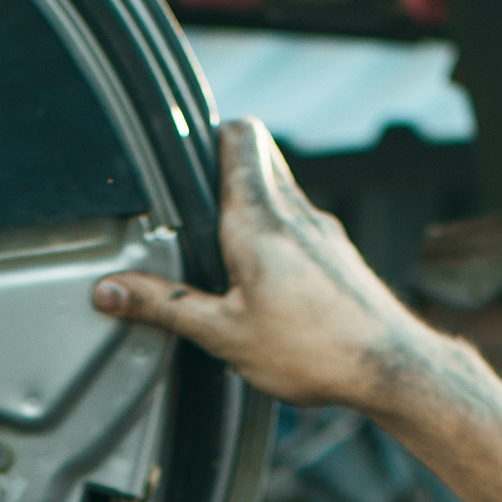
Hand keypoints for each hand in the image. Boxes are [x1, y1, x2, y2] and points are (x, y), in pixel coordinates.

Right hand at [94, 121, 449, 411]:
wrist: (391, 368)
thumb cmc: (315, 352)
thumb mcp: (224, 335)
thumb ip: (165, 307)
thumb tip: (111, 292)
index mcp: (259, 220)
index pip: (239, 137)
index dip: (210, 132)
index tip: (185, 153)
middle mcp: (295, 213)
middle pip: (258, 158)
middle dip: (222, 172)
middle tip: (193, 206)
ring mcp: (323, 231)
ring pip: (280, 191)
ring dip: (250, 205)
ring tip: (223, 250)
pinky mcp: (340, 254)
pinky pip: (300, 225)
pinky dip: (277, 235)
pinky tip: (266, 281)